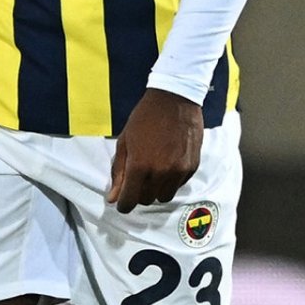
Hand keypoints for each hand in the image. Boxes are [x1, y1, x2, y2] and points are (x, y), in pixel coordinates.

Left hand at [105, 88, 201, 211]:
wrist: (175, 99)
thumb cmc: (145, 118)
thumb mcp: (125, 142)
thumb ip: (119, 172)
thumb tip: (113, 198)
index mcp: (139, 166)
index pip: (129, 201)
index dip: (123, 204)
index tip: (122, 201)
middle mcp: (160, 172)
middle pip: (147, 200)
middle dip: (139, 193)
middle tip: (138, 177)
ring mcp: (178, 171)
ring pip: (164, 196)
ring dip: (156, 190)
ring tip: (154, 172)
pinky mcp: (192, 167)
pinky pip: (179, 185)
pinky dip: (171, 181)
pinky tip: (168, 163)